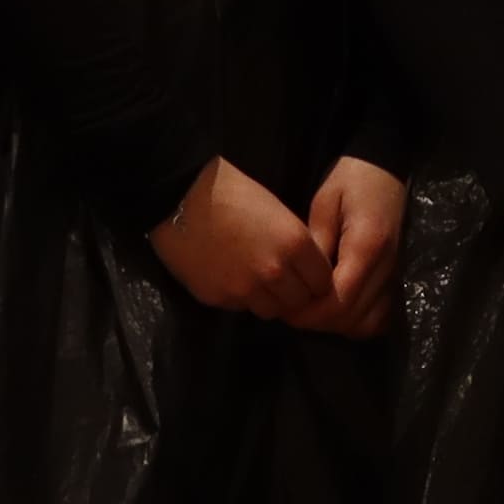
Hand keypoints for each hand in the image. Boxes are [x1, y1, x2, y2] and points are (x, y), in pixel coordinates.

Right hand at [148, 157, 337, 325]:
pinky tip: (230, 276)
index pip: (324, 282)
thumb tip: (306, 268)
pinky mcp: (217, 298)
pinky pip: (240, 307)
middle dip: (296, 294)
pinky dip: (241, 297)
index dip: (317, 280)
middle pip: (299, 303)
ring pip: (271, 311)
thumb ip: (295, 244)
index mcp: (295, 244)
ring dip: (269, 300)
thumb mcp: (277, 211)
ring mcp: (244, 289)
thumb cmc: (233, 191)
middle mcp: (274, 272)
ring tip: (257, 281)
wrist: (180, 195)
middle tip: (284, 281)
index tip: (308, 275)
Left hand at [295, 157, 408, 337]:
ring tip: (314, 311)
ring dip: (338, 324)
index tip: (287, 310)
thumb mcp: (324, 205)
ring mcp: (396, 275)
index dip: (311, 313)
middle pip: (352, 316)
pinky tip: (339, 311)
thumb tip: (302, 282)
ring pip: (367, 322)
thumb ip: (316, 246)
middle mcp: (387, 267)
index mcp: (367, 247)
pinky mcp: (398, 278)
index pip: (340, 299)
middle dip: (319, 321)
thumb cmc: (351, 180)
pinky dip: (358, 322)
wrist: (385, 168)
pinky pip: (381, 316)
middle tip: (292, 313)